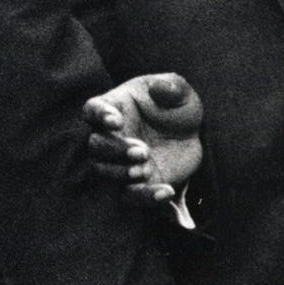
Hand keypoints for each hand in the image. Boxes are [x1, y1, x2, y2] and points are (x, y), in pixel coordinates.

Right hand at [85, 73, 205, 206]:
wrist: (190, 138)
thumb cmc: (176, 108)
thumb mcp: (181, 93)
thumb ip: (173, 87)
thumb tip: (161, 88)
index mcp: (113, 108)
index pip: (93, 109)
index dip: (99, 115)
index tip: (116, 121)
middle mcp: (109, 136)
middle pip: (95, 145)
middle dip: (114, 151)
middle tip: (142, 151)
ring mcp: (119, 162)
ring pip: (103, 172)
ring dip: (120, 173)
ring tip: (144, 170)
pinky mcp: (134, 184)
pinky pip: (129, 196)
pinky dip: (145, 197)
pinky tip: (166, 191)